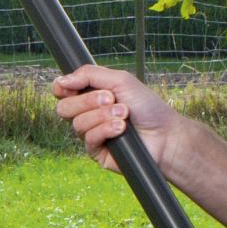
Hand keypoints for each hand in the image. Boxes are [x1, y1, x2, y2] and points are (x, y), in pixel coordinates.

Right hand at [51, 61, 175, 170]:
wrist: (165, 134)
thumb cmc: (147, 106)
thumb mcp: (120, 80)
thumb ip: (90, 75)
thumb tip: (61, 80)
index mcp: (90, 95)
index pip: (62, 91)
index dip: (62, 87)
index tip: (72, 86)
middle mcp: (88, 114)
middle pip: (64, 108)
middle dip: (87, 101)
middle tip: (111, 98)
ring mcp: (91, 133)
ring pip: (77, 123)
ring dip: (102, 115)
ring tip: (124, 114)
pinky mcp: (97, 152)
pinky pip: (88, 139)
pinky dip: (105, 130)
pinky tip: (121, 129)